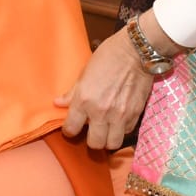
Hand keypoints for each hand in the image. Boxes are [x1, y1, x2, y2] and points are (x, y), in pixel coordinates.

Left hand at [55, 29, 153, 149]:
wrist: (136, 52)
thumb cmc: (109, 56)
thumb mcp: (85, 72)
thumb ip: (73, 92)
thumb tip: (59, 103)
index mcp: (84, 100)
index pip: (71, 128)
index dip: (69, 130)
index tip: (72, 127)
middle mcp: (101, 112)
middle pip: (94, 143)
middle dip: (91, 140)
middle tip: (91, 131)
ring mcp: (120, 115)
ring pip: (112, 144)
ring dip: (108, 139)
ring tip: (107, 131)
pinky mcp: (135, 114)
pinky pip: (127, 131)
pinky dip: (122, 129)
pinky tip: (119, 120)